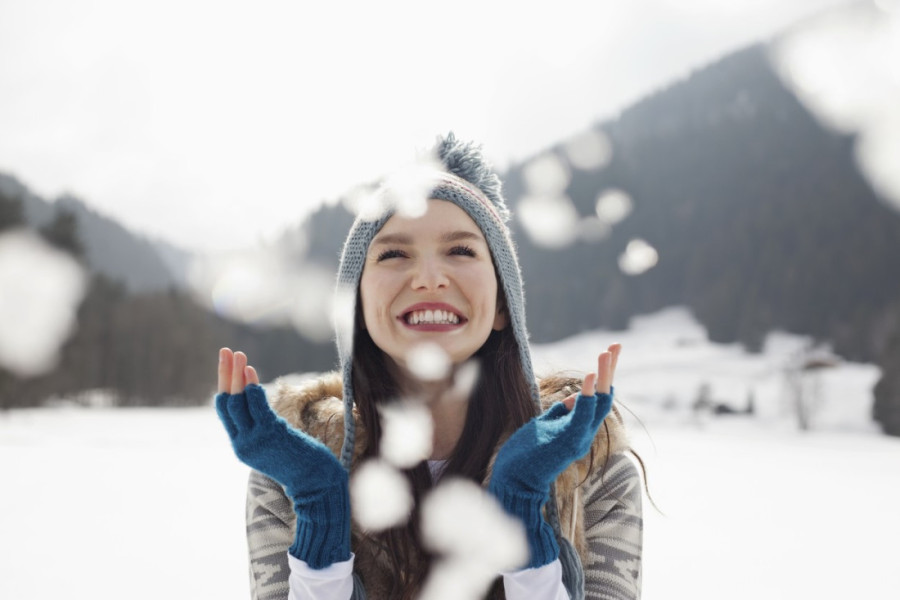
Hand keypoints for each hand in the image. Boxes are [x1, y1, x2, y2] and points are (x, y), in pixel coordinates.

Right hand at [215, 347, 349, 567]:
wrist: (317, 484)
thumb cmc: (301, 462)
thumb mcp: (276, 444)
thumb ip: (264, 427)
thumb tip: (262, 404)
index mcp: (242, 445)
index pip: (225, 411)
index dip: (225, 385)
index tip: (228, 364)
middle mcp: (244, 444)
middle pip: (227, 403)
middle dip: (225, 374)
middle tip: (226, 351)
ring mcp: (255, 441)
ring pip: (238, 402)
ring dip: (237, 375)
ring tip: (238, 354)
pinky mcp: (271, 436)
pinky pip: (256, 407)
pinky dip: (251, 387)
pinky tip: (250, 371)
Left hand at [488, 343, 619, 567]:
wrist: (514, 481)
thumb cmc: (526, 454)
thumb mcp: (545, 426)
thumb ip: (561, 412)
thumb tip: (575, 396)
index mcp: (580, 430)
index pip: (598, 399)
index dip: (603, 375)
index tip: (608, 352)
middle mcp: (585, 434)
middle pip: (604, 397)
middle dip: (610, 370)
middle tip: (616, 345)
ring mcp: (578, 438)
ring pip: (599, 403)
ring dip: (602, 376)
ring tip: (606, 353)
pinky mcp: (568, 440)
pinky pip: (583, 414)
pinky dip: (588, 395)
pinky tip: (591, 376)